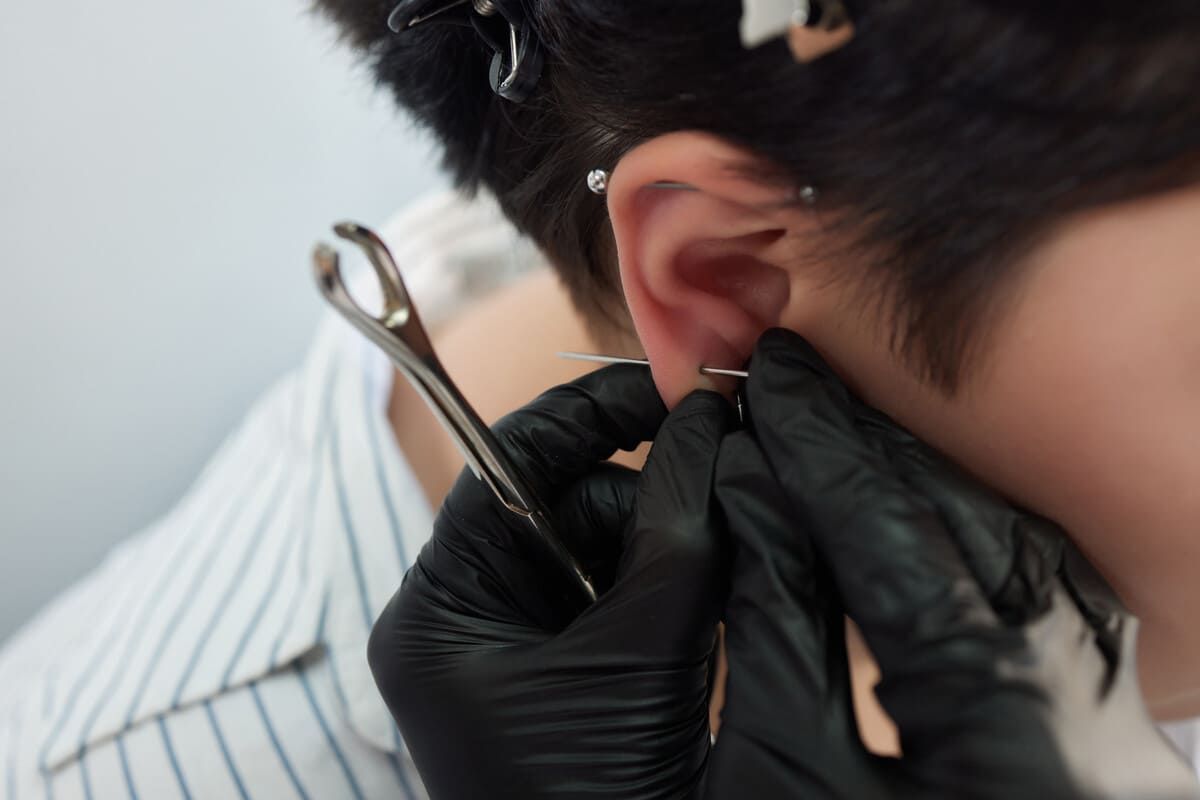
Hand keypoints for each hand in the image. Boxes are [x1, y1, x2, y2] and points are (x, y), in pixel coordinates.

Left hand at [368, 365, 734, 799]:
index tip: (670, 384)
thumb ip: (678, 531)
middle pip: (563, 504)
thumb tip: (711, 420)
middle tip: (723, 497)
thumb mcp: (637, 658)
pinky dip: (668, 594)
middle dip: (646, 502)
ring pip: (604, 549)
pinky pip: (619, 596)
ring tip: (708, 591)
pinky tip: (697, 625)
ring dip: (666, 555)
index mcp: (440, 610)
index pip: (506, 465)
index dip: (588, 411)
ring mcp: (514, 649)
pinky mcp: (562, 674)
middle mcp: (465, 620)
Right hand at [706, 329, 1198, 799]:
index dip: (814, 444)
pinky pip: (1045, 599)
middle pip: (963, 522)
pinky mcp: (1099, 738)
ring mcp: (1102, 722)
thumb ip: (774, 626)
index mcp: (996, 720)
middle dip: (867, 445)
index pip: (886, 529)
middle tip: (793, 388)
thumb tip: (747, 496)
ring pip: (1017, 552)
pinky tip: (928, 518)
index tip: (763, 381)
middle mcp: (1076, 707)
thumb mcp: (779, 777)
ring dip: (924, 483)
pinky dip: (975, 540)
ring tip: (844, 436)